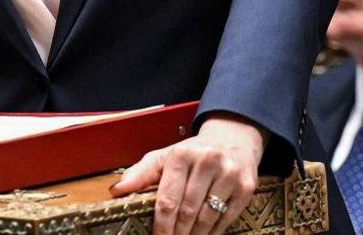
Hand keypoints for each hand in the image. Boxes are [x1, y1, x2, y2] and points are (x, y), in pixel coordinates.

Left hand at [110, 115, 264, 234]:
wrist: (234, 137)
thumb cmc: (193, 152)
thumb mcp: (166, 156)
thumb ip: (141, 173)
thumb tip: (117, 190)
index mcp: (181, 154)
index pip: (168, 200)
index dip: (161, 226)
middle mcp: (207, 161)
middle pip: (187, 212)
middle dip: (177, 234)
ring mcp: (229, 174)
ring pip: (207, 218)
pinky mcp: (246, 186)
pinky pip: (227, 219)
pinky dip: (214, 232)